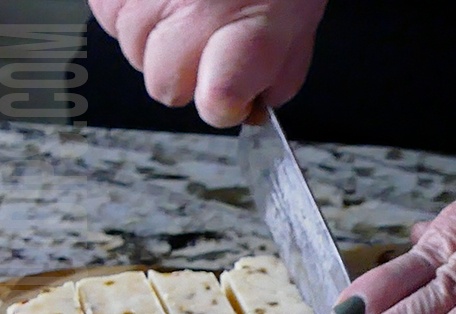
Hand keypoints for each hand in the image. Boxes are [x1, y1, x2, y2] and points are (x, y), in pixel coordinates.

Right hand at [88, 0, 326, 126]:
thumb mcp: (297, 27)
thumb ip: (275, 79)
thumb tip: (245, 110)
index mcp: (254, 28)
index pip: (218, 100)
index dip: (221, 107)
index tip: (228, 98)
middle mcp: (198, 5)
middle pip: (165, 85)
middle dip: (185, 74)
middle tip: (208, 41)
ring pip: (132, 50)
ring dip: (156, 39)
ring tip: (186, 6)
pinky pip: (108, 15)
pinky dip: (132, 11)